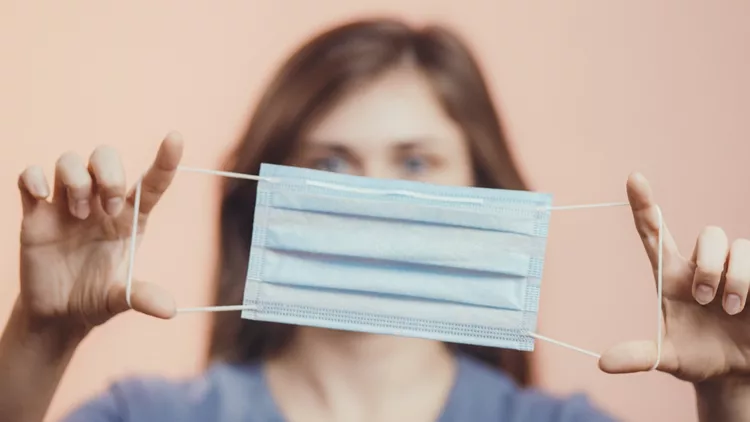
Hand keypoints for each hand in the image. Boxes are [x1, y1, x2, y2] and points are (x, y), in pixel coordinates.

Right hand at [17, 132, 182, 334]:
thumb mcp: (120, 300)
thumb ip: (141, 297)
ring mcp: (67, 204)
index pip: (152, 181)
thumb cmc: (95, 300)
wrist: (56, 314)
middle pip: (106, 157)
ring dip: (76, 180)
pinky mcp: (36, 213)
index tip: (176, 137)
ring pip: (70, 160)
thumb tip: (170, 310)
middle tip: (109, 209)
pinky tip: (40, 197)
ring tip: (79, 214)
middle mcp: (100, 203)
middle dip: (110, 174)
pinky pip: (30, 176)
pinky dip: (34, 177)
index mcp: (130, 218)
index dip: (166, 159)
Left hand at [599, 173, 749, 383]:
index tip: (634, 178)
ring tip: (731, 310)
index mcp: (672, 275)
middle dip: (711, 266)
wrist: (737, 374)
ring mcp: (735, 269)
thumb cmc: (698, 358)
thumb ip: (639, 356)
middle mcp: (703, 265)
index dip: (644, 203)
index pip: (654, 231)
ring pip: (741, 247)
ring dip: (737, 280)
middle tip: (707, 301)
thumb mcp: (667, 359)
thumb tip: (603, 363)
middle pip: (711, 234)